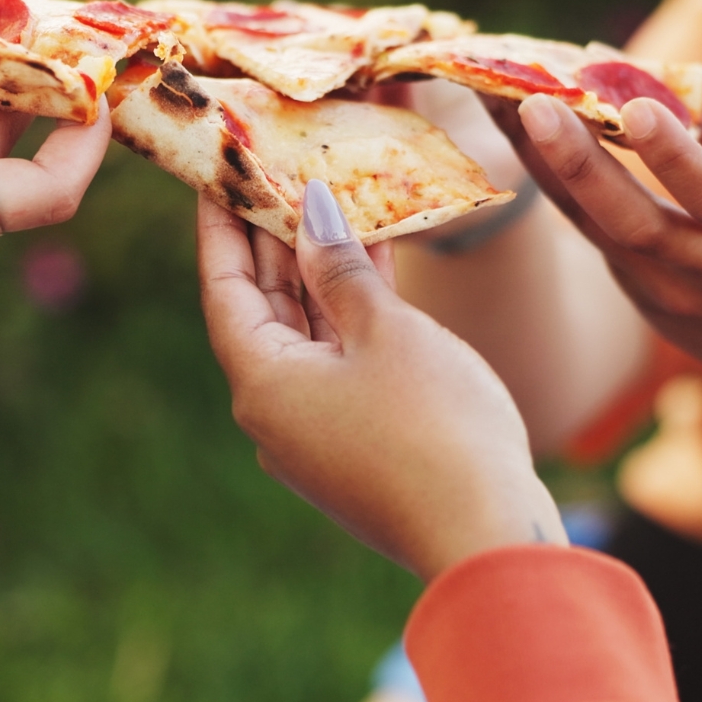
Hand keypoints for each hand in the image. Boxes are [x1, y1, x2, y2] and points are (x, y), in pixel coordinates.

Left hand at [200, 180, 565, 581]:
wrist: (485, 535)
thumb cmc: (435, 426)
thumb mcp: (386, 331)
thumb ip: (341, 267)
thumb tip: (309, 210)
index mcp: (261, 381)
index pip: (224, 285)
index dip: (220, 222)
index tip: (216, 169)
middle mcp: (274, 408)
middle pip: (263, 306)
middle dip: (272, 237)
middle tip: (275, 166)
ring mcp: (314, 430)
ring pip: (307, 331)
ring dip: (318, 269)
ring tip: (327, 195)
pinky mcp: (356, 441)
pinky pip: (341, 359)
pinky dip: (351, 311)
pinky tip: (374, 260)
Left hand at [489, 92, 701, 489]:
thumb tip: (629, 73)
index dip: (672, 153)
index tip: (632, 108)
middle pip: (635, 223)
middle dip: (579, 164)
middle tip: (530, 107)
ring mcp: (670, 293)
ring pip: (598, 232)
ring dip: (546, 171)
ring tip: (502, 111)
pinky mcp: (640, 302)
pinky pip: (594, 240)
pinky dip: (561, 191)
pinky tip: (525, 145)